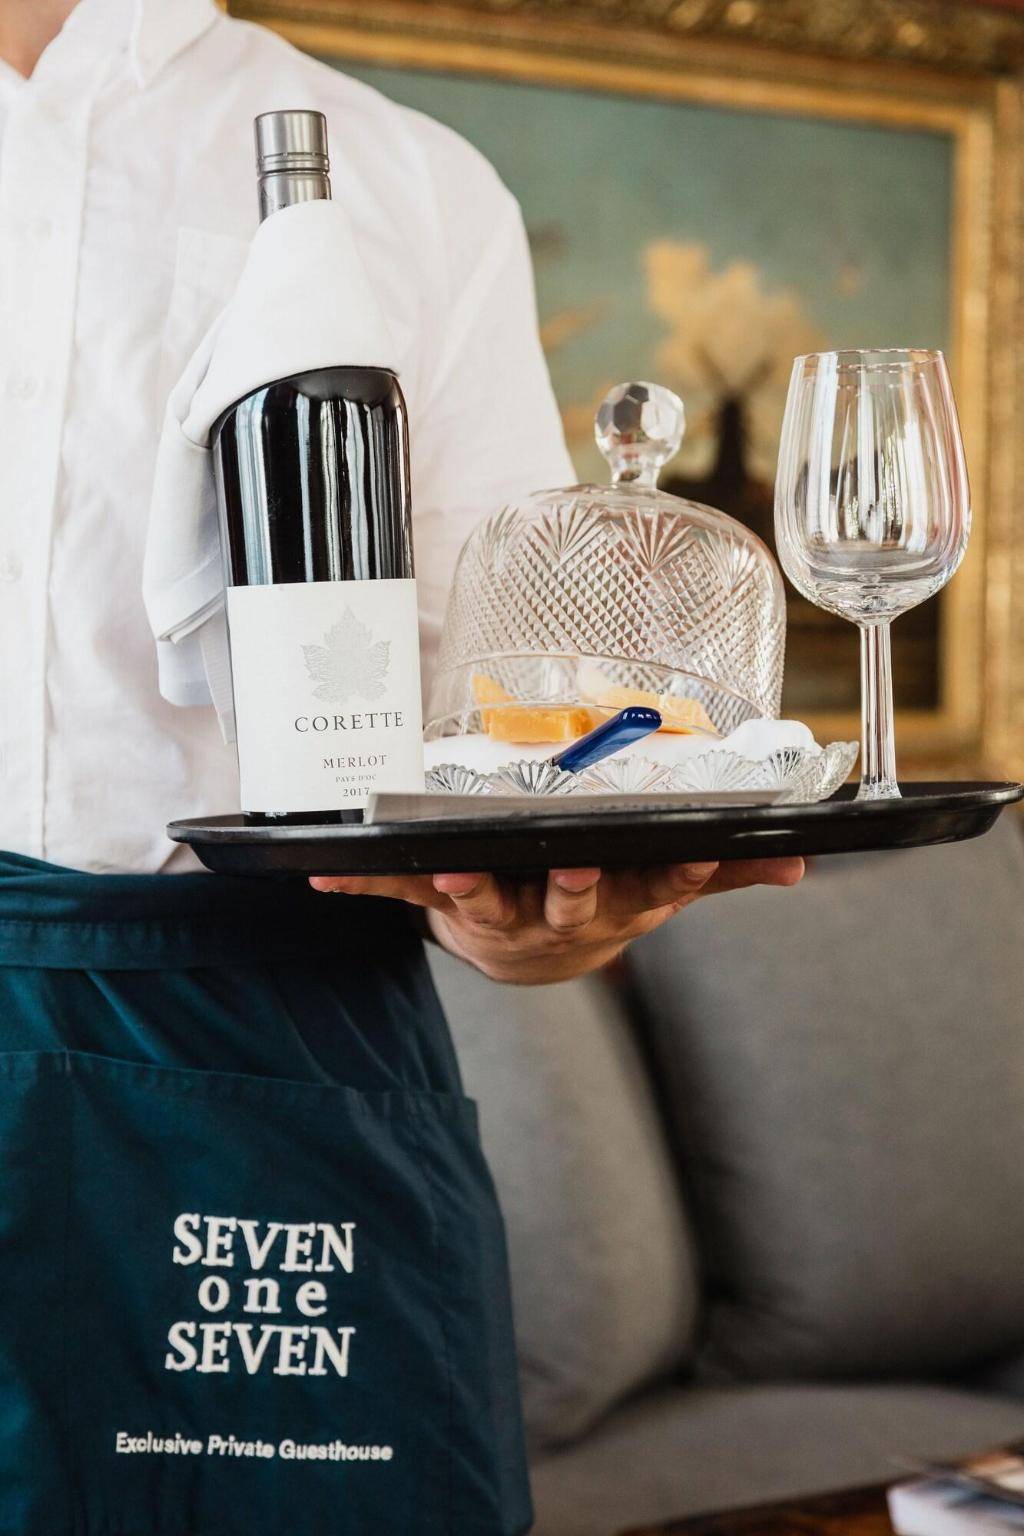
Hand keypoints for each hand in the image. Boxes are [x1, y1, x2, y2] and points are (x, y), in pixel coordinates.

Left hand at [310, 857, 803, 984]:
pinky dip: (366, 884)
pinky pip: (406, 894)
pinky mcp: (449, 904)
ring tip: (456, 872)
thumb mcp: (666, 883)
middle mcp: (563, 914)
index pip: (659, 885)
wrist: (534, 950)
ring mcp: (503, 912)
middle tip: (573, 871)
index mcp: (622, 901)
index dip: (674, 875)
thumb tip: (799, 860)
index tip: (688, 858)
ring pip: (490, 903)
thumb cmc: (605, 897)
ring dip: (473, 890)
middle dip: (573, 890)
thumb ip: (725, 868)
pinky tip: (324, 871)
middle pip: (574, 904)